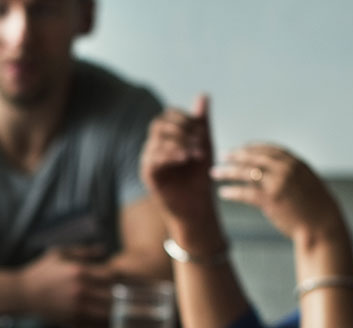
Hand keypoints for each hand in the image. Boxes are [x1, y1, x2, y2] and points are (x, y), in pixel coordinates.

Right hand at [16, 246, 113, 323]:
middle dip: (122, 293)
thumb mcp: (59, 253)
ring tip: (119, 305)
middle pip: (114, 294)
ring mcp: (77, 307)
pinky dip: (104, 320)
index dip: (120, 276)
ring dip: (116, 309)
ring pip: (108, 311)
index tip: (121, 276)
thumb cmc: (40, 271)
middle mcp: (81, 290)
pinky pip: (96, 323)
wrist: (22, 294)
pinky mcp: (72, 319)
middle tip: (124, 292)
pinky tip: (107, 315)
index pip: (112, 275)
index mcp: (79, 271)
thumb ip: (83, 251)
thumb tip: (104, 250)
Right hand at [140, 94, 221, 241]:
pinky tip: (185, 158)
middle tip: (199, 140)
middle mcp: (154, 146)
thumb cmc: (200, 177)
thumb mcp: (205, 145)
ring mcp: (149, 160)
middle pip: (158, 123)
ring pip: (156, 139)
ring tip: (196, 152)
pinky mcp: (148, 174)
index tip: (201, 129)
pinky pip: (153, 157)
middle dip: (181, 128)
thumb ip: (202, 122)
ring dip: (179, 141)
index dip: (183, 117)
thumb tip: (202, 95)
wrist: (197, 207)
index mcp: (167, 137)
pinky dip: (171, 154)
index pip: (167, 115)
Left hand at [212, 143, 343, 242]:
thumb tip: (269, 172)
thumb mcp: (306, 182)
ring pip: (245, 172)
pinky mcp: (270, 199)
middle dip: (236, 155)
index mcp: (296, 162)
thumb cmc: (315, 207)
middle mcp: (286, 168)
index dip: (252, 148)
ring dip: (227, 171)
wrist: (322, 225)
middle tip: (223, 156)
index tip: (241, 148)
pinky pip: (244, 192)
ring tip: (215, 172)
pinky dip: (231, 192)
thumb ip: (290, 173)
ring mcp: (278, 183)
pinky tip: (223, 193)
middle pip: (254, 157)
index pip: (268, 149)